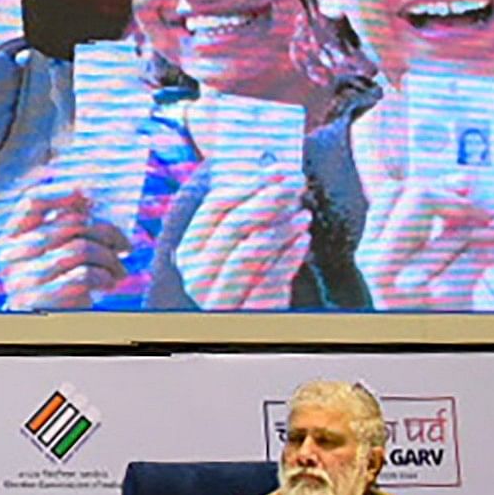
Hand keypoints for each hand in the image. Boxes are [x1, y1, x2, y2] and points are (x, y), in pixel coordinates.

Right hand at [4, 189, 126, 310]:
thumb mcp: (50, 255)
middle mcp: (13, 256)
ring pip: (81, 249)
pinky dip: (105, 277)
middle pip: (70, 224)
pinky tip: (108, 284)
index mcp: (12, 239)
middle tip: (124, 246)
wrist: (41, 332)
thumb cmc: (54, 289)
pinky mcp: (43, 300)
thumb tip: (85, 198)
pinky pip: (84, 275)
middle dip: (107, 232)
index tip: (90, 196)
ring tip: (119, 271)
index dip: (63, 193)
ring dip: (110, 259)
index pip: (32, 202)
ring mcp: (25, 279)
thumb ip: (61, 228)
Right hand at [176, 173, 310, 311]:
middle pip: (234, 225)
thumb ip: (247, 217)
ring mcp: (218, 297)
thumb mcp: (236, 250)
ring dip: (281, 227)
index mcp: (189, 250)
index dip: (250, 184)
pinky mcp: (246, 313)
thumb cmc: (244, 280)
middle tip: (296, 183)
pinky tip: (304, 240)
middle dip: (270, 198)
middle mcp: (197, 274)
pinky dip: (289, 256)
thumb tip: (277, 176)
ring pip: (251, 251)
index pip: (216, 205)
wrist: (249, 325)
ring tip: (303, 214)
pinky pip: (270, 279)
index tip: (279, 170)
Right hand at [361, 179, 493, 310]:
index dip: (434, 184)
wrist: (446, 357)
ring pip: (457, 228)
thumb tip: (462, 181)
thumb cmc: (437, 312)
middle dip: (463, 201)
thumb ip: (437, 223)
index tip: (461, 193)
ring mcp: (408, 280)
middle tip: (488, 215)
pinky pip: (478, 255)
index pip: (393, 191)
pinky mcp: (440, 296)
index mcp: (370, 251)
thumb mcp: (425, 262)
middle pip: (419, 197)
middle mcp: (381, 264)